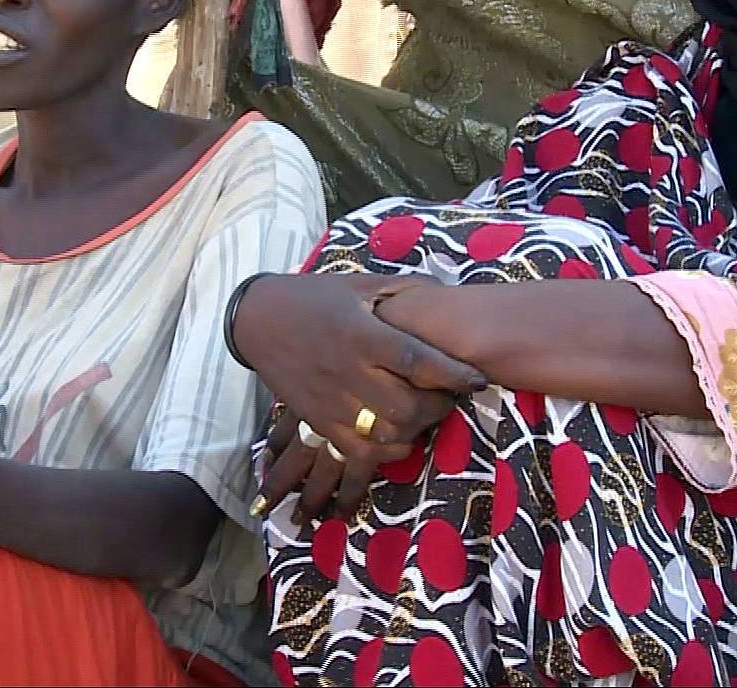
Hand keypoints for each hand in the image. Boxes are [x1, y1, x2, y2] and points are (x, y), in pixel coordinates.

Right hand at [236, 273, 484, 523]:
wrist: (259, 320)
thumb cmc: (315, 298)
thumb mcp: (361, 284)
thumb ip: (405, 290)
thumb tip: (447, 294)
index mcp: (361, 334)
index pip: (415, 361)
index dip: (452, 373)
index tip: (477, 378)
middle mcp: (347, 371)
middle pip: (405, 406)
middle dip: (437, 407)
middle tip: (448, 396)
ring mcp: (331, 402)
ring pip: (386, 433)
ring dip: (415, 429)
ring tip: (424, 414)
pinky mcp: (319, 422)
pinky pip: (360, 451)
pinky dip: (387, 449)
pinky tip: (398, 434)